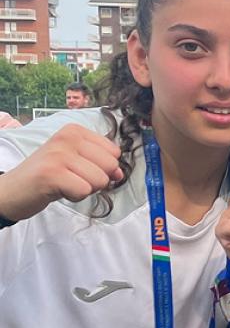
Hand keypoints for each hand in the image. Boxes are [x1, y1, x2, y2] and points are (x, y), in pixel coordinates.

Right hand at [0, 124, 122, 220]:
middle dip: (96, 180)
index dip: (102, 168)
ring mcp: (58, 154)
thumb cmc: (47, 176)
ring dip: (84, 189)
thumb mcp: (76, 163)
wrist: (11, 191)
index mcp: (75, 131)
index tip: (79, 169)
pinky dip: (74, 197)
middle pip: (110, 166)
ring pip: (100, 180)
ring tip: (64, 184)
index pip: (114, 152)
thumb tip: (120, 173)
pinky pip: (84, 191)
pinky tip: (58, 190)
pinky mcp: (51, 173)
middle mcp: (67, 138)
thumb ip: (101, 164)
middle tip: (72, 178)